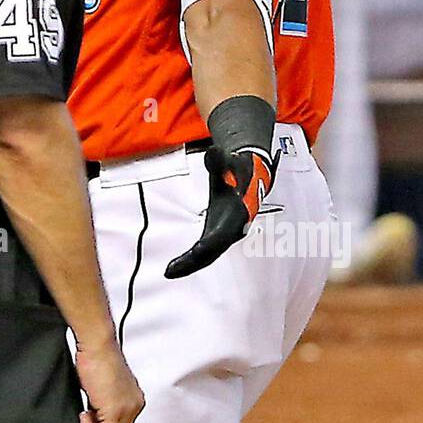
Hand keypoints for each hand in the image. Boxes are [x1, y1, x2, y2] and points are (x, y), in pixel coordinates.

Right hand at [74, 334, 143, 422]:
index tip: (90, 414)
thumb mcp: (104, 386)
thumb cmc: (97, 356)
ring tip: (86, 411)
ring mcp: (127, 409)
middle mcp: (135, 405)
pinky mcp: (116, 411)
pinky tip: (84, 413)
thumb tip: (95, 418)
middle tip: (86, 414)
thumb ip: (104, 404)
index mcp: (134, 399)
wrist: (97, 345)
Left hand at [164, 145, 278, 278]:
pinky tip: (176, 266)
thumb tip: (214, 151)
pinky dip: (192, 260)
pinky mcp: (218, 233)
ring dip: (191, 265)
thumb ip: (220, 160)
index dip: (209, 243)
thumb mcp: (231, 160)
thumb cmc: (240, 168)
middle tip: (171, 271)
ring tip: (170, 272)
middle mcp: (234, 228)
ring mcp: (226, 232)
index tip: (196, 251)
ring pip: (209, 255)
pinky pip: (205, 251)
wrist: (252, 174)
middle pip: (213, 250)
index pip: (222, 234)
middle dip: (194, 262)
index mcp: (238, 214)